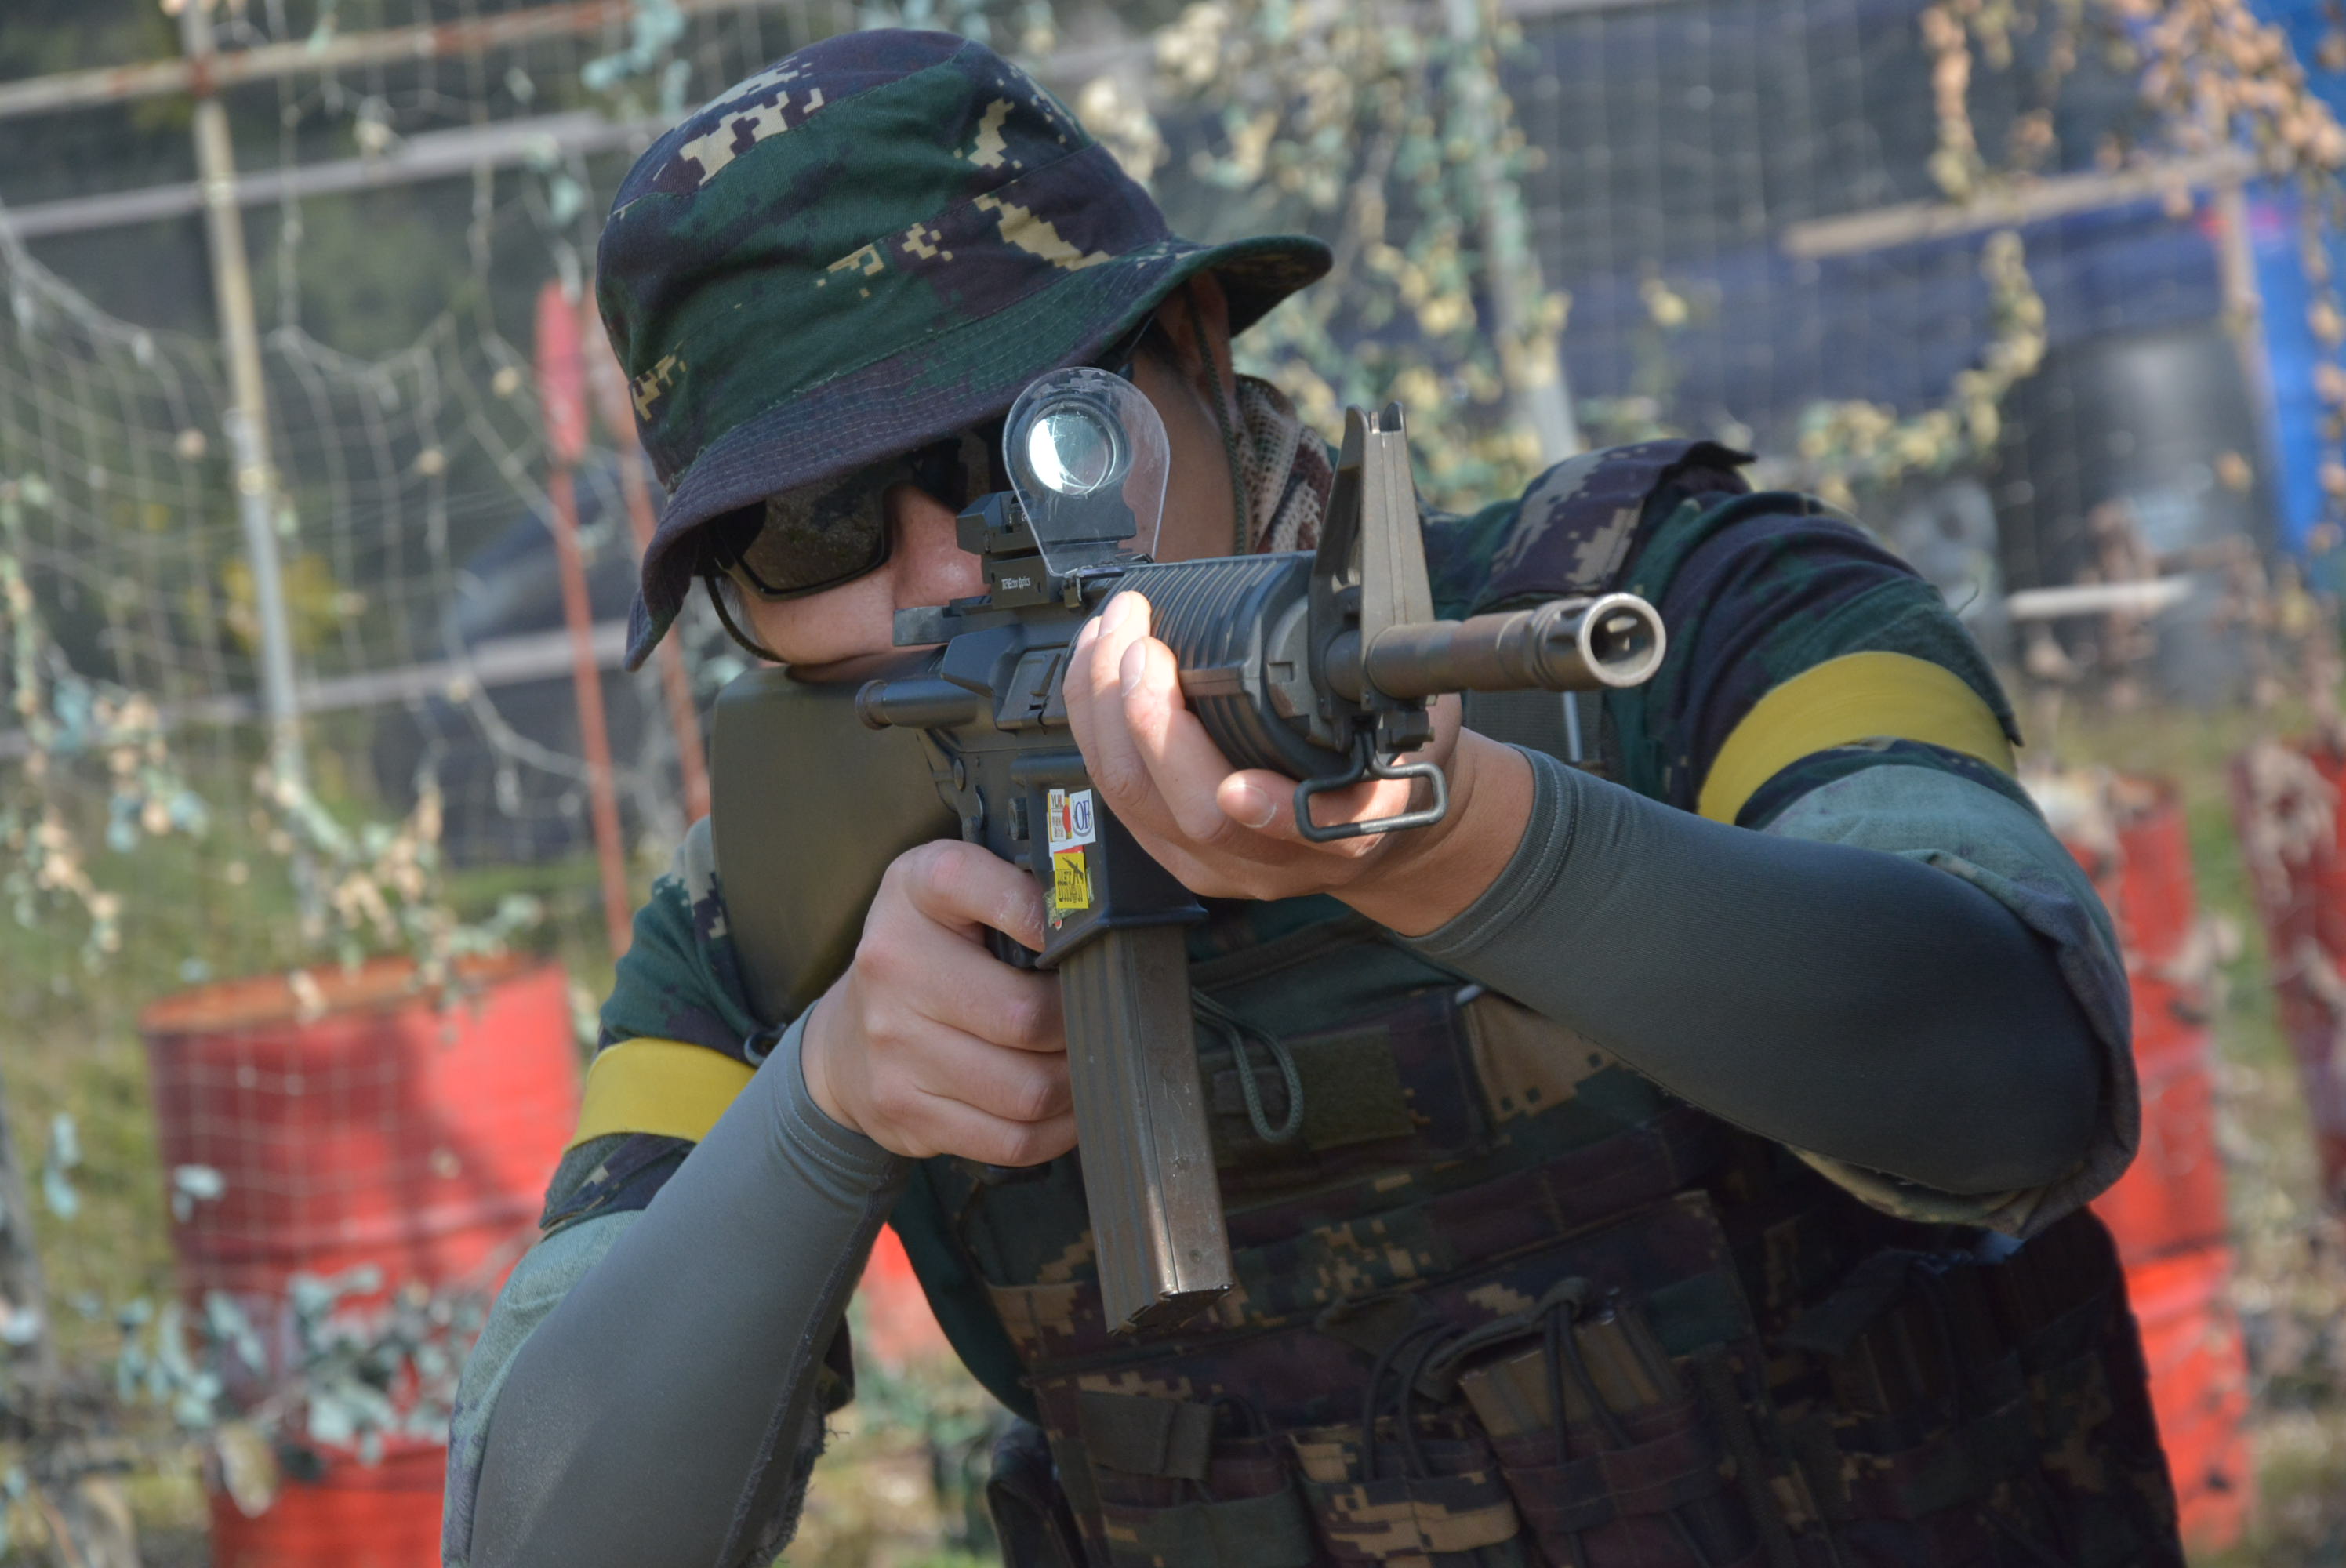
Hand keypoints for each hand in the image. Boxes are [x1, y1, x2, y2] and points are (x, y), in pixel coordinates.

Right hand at [799, 840, 1074, 1163]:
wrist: (844, 1042)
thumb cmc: (926, 956)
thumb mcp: (954, 894)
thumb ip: (1015, 885)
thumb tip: (1097, 917)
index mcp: (913, 891)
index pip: (970, 881)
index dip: (1039, 912)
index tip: (1076, 932)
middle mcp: (893, 964)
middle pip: (1026, 1016)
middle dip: (1081, 1022)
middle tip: (1098, 1017)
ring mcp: (893, 1046)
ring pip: (1028, 1089)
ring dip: (1076, 1082)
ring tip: (1087, 1062)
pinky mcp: (907, 1112)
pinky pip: (1012, 1140)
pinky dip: (1057, 1131)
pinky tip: (1065, 1107)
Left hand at [1062, 591, 1533, 935]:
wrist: (1379, 829)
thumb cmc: (1396, 768)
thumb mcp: (1418, 729)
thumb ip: (1392, 705)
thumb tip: (1360, 647)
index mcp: (1348, 835)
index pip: (1307, 835)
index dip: (1268, 813)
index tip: (1241, 785)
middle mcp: (1273, 860)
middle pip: (1191, 813)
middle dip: (1150, 719)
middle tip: (1142, 641)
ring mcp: (1213, 863)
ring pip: (1135, 801)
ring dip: (1105, 710)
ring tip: (1109, 634)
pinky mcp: (1170, 849)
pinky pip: (1114, 792)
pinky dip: (1093, 724)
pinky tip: (1094, 669)